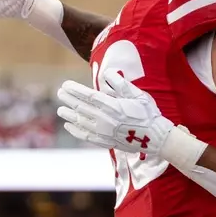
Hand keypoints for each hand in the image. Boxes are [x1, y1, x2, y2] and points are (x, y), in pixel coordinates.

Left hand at [56, 74, 206, 168]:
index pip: (88, 95)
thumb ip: (120, 84)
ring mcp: (104, 132)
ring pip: (81, 122)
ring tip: (61, 109)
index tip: (65, 85)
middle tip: (60, 93)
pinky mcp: (105, 142)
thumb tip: (107, 74)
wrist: (155, 138)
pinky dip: (75, 130)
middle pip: (81, 107)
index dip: (75, 90)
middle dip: (69, 99)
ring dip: (69, 115)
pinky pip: (85, 136)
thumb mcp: (137, 94)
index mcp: (112, 106)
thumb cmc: (148, 114)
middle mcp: (105, 120)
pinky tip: (69, 126)